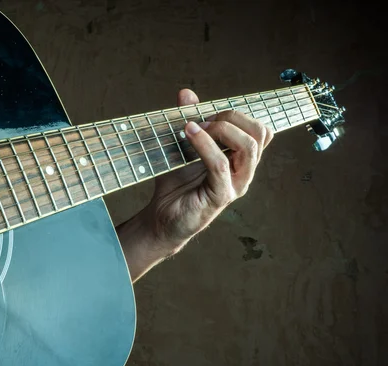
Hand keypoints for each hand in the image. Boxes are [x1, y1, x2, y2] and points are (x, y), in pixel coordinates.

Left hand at [116, 89, 272, 281]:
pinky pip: (220, 165)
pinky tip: (188, 134)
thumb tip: (187, 93)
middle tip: (203, 120)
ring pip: (248, 146)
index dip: (236, 114)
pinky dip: (204, 145)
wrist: (161, 216)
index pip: (259, 129)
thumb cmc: (175, 184)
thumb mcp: (181, 146)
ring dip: (221, 129)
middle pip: (259, 133)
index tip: (206, 114)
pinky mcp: (221, 196)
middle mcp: (244, 171)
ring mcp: (236, 185)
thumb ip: (189, 120)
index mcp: (240, 158)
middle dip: (232, 118)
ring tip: (195, 127)